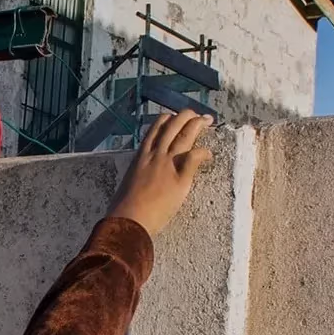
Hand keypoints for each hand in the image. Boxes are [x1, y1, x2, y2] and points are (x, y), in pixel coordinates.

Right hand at [104, 111, 213, 238]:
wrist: (128, 219)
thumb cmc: (124, 207)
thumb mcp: (129, 182)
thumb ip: (139, 173)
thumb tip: (142, 176)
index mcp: (141, 156)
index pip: (155, 128)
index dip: (167, 120)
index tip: (174, 119)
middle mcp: (155, 154)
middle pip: (172, 126)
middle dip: (186, 116)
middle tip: (196, 115)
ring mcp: (167, 164)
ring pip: (185, 135)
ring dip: (197, 124)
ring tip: (206, 120)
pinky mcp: (180, 178)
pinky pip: (195, 157)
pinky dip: (204, 152)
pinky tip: (209, 154)